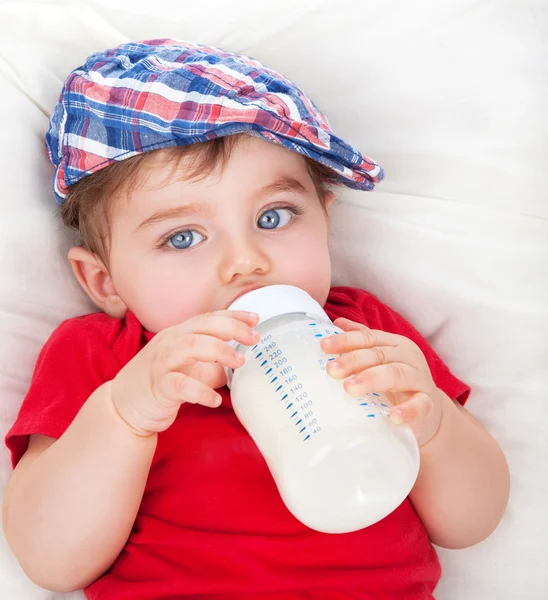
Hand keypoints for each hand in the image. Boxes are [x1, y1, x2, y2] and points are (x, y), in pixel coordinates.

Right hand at [108, 310, 259, 435]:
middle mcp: (169, 342)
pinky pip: (179, 385)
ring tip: (240, 362)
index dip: (233, 316)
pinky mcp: (157, 387)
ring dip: (218, 351)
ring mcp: (161, 363)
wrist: (123, 406)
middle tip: (254, 338)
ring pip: (190, 346)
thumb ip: (211, 360)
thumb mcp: (188, 365)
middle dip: (231, 329)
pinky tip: (215, 399)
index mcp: (178, 334)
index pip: (208, 318)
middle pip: (202, 326)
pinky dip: (200, 390)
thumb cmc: (160, 382)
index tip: (255, 318)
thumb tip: (241, 358)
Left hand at [320, 317, 442, 445]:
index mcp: (395, 344)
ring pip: (396, 374)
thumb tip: (337, 322)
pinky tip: (393, 416)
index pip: (368, 337)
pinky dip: (407, 410)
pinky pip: (420, 405)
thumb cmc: (398, 382)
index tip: (324, 346)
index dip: (346, 340)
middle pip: (379, 354)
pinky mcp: (428, 404)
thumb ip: (363, 341)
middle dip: (353, 360)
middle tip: (331, 370)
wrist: (429, 411)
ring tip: (350, 389)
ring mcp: (419, 380)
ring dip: (372, 379)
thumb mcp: (381, 359)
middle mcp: (408, 357)